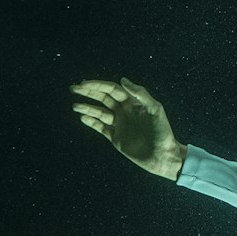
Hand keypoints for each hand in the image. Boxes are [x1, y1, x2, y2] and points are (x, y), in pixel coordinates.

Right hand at [70, 77, 185, 179]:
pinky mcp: (116, 137)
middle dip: (88, 92)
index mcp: (133, 103)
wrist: (163, 156)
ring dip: (87, 108)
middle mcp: (124, 111)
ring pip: (99, 112)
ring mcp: (119, 124)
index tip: (85, 84)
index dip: (98, 85)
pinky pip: (100, 127)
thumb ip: (140, 94)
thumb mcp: (154, 109)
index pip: (112, 90)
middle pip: (103, 98)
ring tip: (75, 106)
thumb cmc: (162, 131)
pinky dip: (91, 122)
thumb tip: (122, 80)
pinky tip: (82, 117)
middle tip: (73, 88)